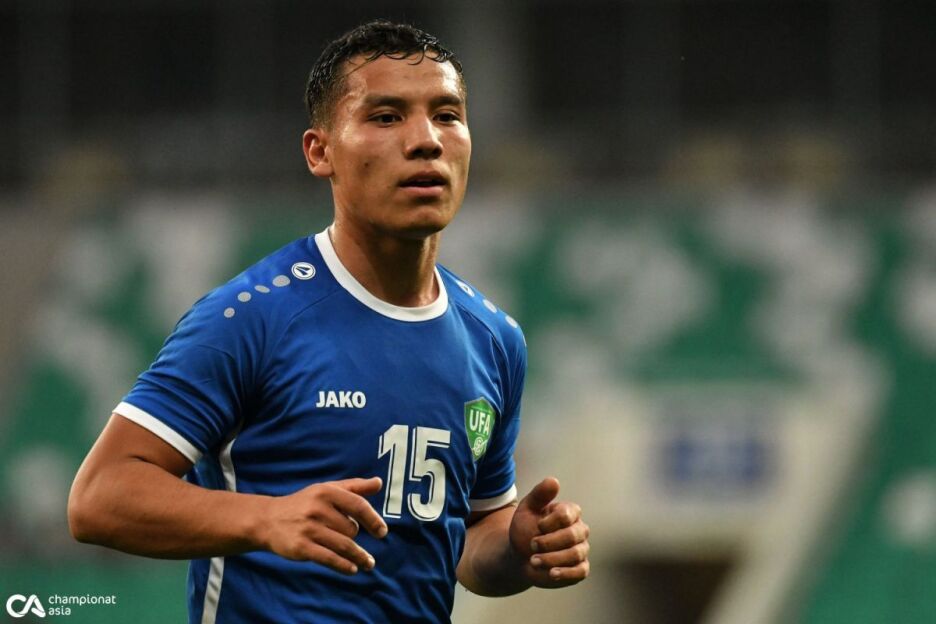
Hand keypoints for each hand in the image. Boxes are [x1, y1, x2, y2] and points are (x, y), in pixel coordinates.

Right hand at [262, 477, 387, 574]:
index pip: (358, 505)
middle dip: (354, 535)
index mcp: (326, 491)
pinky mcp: (301, 547)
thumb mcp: (326, 489)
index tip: (383, 532)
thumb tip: (379, 482)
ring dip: (359, 556)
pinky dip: (344, 566)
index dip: (373, 519)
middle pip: (351, 528)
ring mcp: (309, 528)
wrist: (267, 520)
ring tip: (369, 563)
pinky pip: (329, 558)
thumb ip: (354, 487)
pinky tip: (353, 569)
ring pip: (344, 545)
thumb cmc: (303, 503)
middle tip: (349, 536)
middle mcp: (317, 508)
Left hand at [509, 477, 589, 587]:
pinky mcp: (579, 569)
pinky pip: (580, 571)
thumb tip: (554, 481)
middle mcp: (579, 530)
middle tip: (531, 545)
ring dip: (552, 558)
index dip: (550, 523)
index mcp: (569, 512)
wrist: (520, 556)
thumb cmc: (525, 529)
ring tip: (533, 560)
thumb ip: (539, 494)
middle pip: (572, 536)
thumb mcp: (527, 509)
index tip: (537, 526)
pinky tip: (551, 573)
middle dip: (549, 542)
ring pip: (575, 554)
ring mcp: (581, 549)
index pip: (567, 515)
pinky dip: (565, 573)